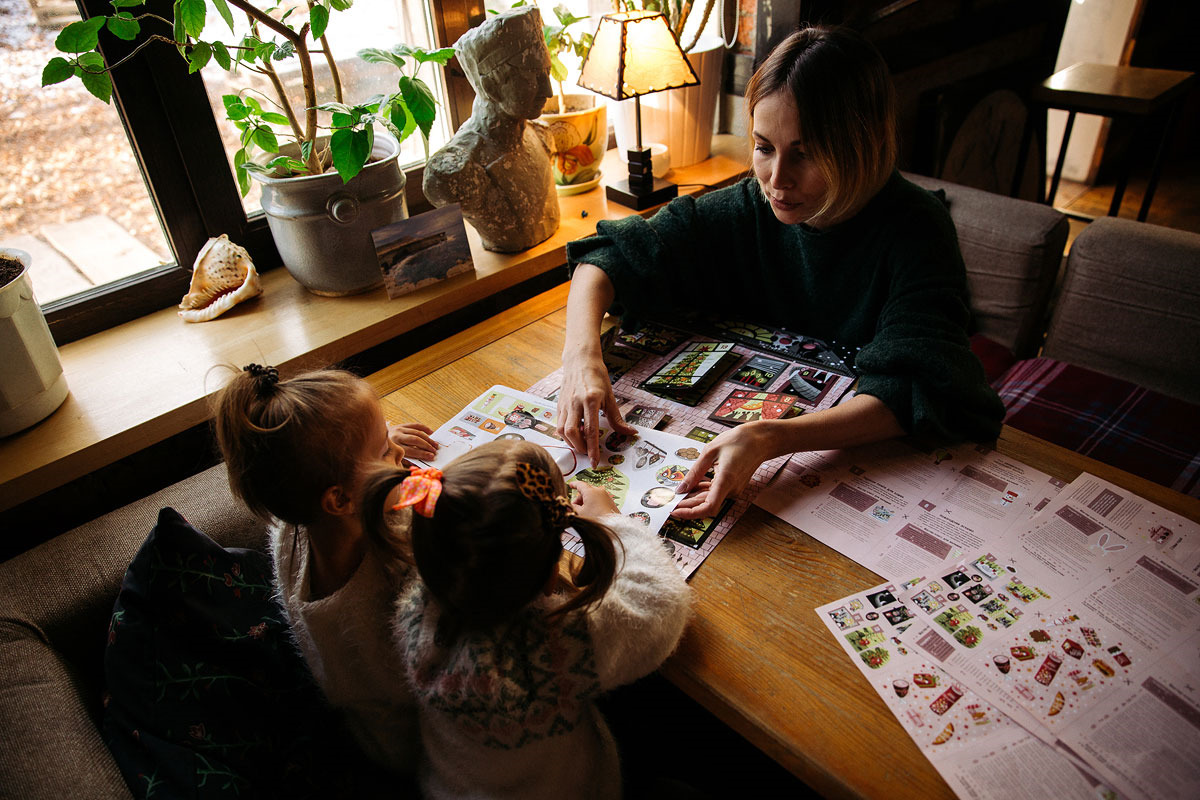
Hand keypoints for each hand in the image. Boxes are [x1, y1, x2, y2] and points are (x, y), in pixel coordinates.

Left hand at [388, 422, 437, 462]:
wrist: (376, 438)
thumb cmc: (387, 452)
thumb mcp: (394, 458)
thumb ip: (406, 461)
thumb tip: (420, 464)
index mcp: (395, 446)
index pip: (412, 451)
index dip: (423, 454)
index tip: (431, 457)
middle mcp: (397, 436)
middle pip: (415, 440)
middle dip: (427, 446)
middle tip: (435, 450)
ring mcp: (399, 429)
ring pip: (417, 432)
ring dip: (428, 439)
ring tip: (435, 444)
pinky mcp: (402, 425)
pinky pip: (415, 425)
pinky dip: (424, 428)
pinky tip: (431, 432)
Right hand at [556, 351, 636, 466]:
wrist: (580, 360)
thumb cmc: (597, 376)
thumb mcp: (610, 396)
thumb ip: (617, 418)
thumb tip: (630, 433)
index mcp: (591, 399)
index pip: (591, 430)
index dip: (593, 449)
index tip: (595, 462)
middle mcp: (575, 402)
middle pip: (573, 433)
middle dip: (580, 447)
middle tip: (589, 452)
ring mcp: (565, 403)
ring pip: (563, 430)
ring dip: (572, 442)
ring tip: (582, 444)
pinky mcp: (559, 404)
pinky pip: (559, 424)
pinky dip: (566, 434)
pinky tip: (575, 433)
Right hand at [569, 480, 619, 520]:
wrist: (612, 526)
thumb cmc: (597, 519)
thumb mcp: (580, 513)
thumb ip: (573, 508)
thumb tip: (570, 507)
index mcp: (591, 491)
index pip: (580, 484)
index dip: (574, 484)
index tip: (571, 485)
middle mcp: (599, 491)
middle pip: (586, 491)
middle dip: (580, 498)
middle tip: (575, 507)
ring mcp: (606, 496)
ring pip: (593, 495)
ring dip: (587, 502)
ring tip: (584, 513)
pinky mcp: (610, 502)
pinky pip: (599, 499)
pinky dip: (594, 504)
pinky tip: (592, 513)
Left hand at [672, 422, 776, 519]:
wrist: (761, 440)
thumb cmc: (738, 441)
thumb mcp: (710, 451)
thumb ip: (694, 472)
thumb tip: (681, 488)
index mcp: (726, 480)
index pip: (708, 508)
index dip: (690, 513)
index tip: (675, 511)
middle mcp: (731, 489)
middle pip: (705, 505)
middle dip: (686, 506)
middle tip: (668, 502)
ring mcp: (733, 490)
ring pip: (709, 500)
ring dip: (693, 499)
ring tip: (675, 494)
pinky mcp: (733, 487)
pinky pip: (715, 494)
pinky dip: (702, 492)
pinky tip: (691, 487)